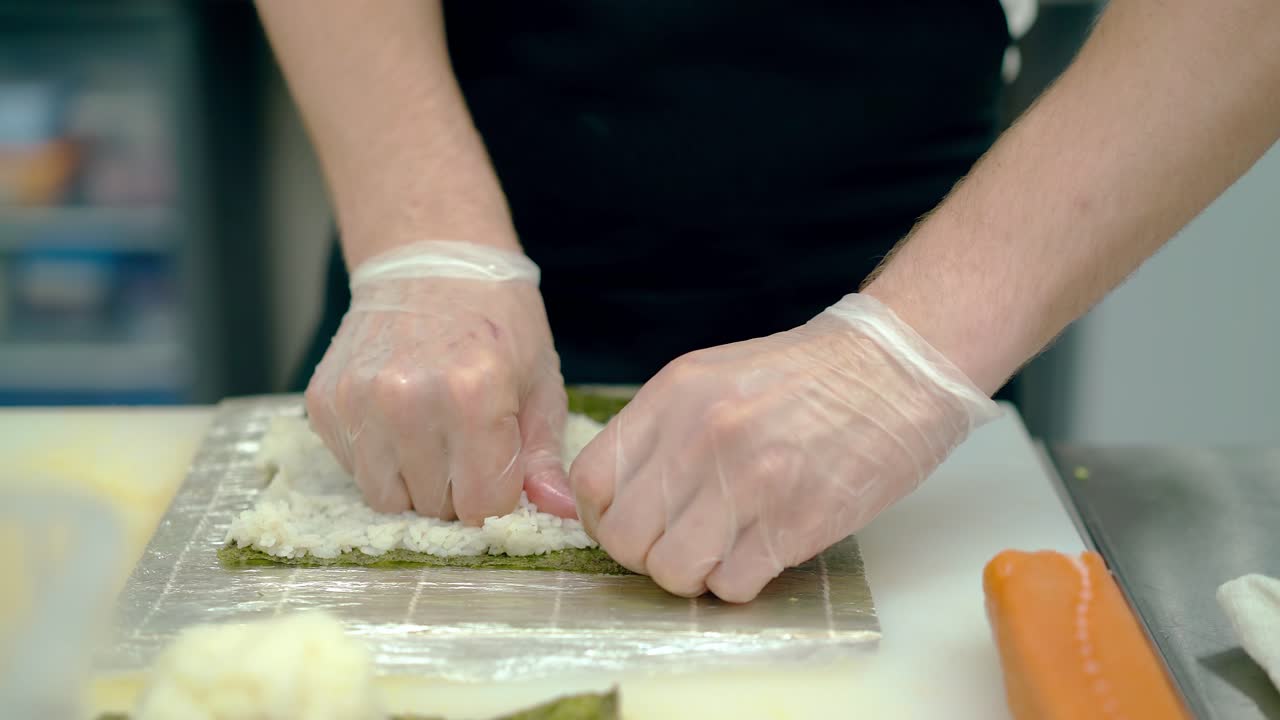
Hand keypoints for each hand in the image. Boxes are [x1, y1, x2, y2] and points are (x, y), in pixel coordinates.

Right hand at [306, 241, 575, 523]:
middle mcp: (408, 401)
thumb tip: (557, 512)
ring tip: (433, 434)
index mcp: (472, 396)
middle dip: (457, 490)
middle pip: (435, 507)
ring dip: (415, 481)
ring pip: (388, 499)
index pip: (482, 506)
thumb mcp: (539, 382)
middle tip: (466, 443)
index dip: (496, 496)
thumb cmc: (497, 320)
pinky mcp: (324, 402)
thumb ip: (544, 456)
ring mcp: (358, 401)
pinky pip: (355, 470)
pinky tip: (399, 417)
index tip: (499, 468)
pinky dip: (379, 458)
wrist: (430, 258)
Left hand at [569, 293, 1000, 601]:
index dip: (603, 517)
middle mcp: (701, 437)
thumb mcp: (714, 378)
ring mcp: (748, 481)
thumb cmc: (807, 377)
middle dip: (646, 554)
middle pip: (626, 538)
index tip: (632, 524)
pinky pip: (732, 586)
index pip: (591, 480)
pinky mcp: (794, 522)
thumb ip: (661, 431)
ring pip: (673, 572)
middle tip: (680, 544)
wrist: (897, 369)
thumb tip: (618, 495)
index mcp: (673, 396)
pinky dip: (740, 582)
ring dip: (693, 575)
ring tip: (722, 551)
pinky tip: (761, 552)